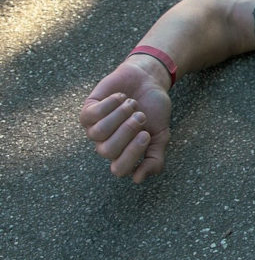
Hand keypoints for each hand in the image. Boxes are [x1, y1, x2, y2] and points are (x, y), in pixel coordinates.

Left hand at [79, 59, 172, 182]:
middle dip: (128, 130)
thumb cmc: (153, 108)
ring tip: (131, 103)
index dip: (133, 153)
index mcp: (123, 153)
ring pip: (99, 133)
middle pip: (108, 151)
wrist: (149, 80)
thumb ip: (155, 158)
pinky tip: (121, 96)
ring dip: (120, 115)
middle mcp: (106, 144)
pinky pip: (93, 114)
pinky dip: (112, 103)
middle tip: (140, 116)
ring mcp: (94, 128)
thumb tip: (138, 179)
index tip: (147, 134)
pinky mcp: (88, 110)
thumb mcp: (161, 134)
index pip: (120, 169)